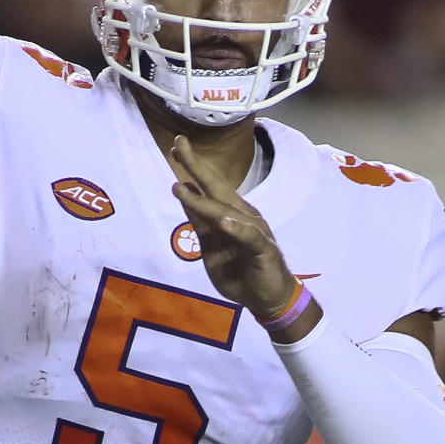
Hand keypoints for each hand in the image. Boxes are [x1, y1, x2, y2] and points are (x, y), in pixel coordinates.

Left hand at [171, 135, 295, 318]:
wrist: (269, 299)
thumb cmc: (240, 271)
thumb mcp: (211, 246)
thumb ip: (200, 221)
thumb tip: (184, 191)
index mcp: (231, 213)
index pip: (209, 186)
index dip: (193, 166)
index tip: (176, 147)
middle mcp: (244, 215)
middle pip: (218, 187)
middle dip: (197, 166)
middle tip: (179, 144)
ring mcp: (255, 231)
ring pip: (228, 211)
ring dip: (204, 201)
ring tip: (182, 188)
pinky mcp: (264, 250)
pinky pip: (249, 237)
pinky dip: (237, 229)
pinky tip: (224, 221)